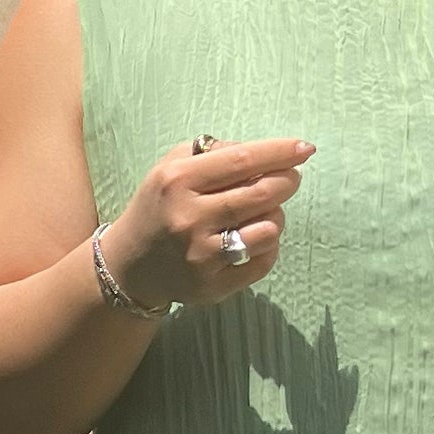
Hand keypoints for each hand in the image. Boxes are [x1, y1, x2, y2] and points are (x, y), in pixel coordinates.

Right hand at [107, 131, 314, 305]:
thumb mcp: (172, 167)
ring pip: (268, 229)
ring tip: (266, 210)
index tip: (304, 148)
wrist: (129, 265)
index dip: (279, 152)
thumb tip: (262, 152)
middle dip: (287, 181)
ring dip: (277, 215)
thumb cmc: (160, 206)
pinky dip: (269, 245)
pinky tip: (255, 237)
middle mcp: (189, 218)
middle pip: (261, 194)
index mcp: (177, 181)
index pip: (241, 160)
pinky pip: (263, 262)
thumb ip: (215, 152)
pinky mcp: (213, 286)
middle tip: (290, 178)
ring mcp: (202, 256)